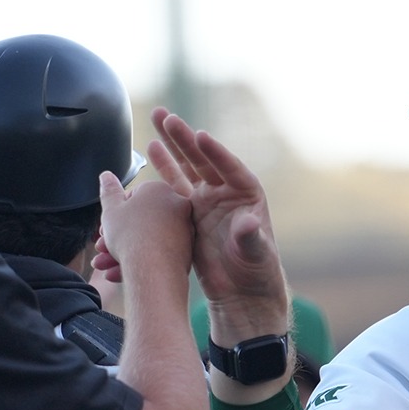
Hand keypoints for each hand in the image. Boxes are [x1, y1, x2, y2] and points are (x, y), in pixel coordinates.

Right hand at [96, 174, 191, 297]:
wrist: (153, 270)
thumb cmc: (131, 236)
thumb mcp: (111, 210)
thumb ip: (109, 191)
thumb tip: (107, 176)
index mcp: (160, 190)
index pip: (133, 197)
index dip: (115, 214)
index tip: (106, 228)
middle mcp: (178, 206)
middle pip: (141, 220)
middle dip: (118, 236)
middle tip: (103, 247)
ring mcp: (186, 228)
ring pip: (148, 238)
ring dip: (124, 252)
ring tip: (106, 265)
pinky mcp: (188, 250)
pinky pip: (160, 252)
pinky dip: (142, 261)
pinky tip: (121, 272)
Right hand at [146, 107, 286, 317]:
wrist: (242, 292)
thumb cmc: (257, 272)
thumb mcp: (256, 255)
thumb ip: (250, 238)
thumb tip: (248, 223)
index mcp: (247, 195)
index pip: (231, 168)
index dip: (216, 152)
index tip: (201, 136)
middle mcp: (227, 192)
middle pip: (203, 159)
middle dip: (185, 138)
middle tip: (167, 117)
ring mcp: (207, 201)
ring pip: (187, 167)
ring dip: (172, 145)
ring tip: (157, 118)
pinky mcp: (191, 213)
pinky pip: (175, 186)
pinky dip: (164, 168)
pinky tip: (151, 148)